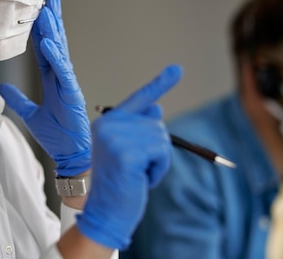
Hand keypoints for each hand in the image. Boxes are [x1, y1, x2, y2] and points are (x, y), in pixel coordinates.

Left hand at [0, 0, 90, 176]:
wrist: (70, 153)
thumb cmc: (57, 134)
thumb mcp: (31, 114)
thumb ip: (19, 99)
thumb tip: (4, 87)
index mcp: (52, 80)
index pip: (45, 49)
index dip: (40, 30)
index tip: (37, 11)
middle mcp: (61, 77)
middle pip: (56, 43)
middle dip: (52, 21)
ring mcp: (68, 83)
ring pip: (59, 51)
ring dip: (53, 31)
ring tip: (46, 11)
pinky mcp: (72, 92)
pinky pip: (62, 70)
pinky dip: (55, 55)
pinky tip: (48, 42)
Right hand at [76, 65, 182, 249]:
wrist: (105, 213)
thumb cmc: (120, 184)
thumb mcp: (130, 152)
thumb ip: (140, 129)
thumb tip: (157, 108)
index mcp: (107, 122)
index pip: (139, 99)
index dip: (160, 84)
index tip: (177, 69)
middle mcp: (108, 125)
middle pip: (156, 123)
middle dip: (157, 149)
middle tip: (138, 168)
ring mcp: (115, 137)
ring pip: (161, 138)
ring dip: (158, 160)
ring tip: (139, 174)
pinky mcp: (127, 152)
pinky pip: (162, 152)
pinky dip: (159, 169)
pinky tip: (142, 179)